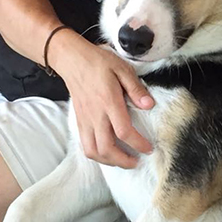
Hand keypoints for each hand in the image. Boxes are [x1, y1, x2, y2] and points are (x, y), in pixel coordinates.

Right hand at [49, 30, 153, 167]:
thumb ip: (136, 89)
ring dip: (109, 161)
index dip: (138, 144)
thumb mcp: (122, 69)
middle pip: (106, 148)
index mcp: (108, 102)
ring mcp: (85, 120)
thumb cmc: (98, 62)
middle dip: (123, 161)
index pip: (123, 131)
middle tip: (136, 161)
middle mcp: (95, 115)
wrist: (72, 60)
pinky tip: (107, 153)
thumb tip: (149, 105)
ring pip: (93, 151)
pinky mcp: (79, 122)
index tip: (148, 148)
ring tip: (122, 161)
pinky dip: (96, 154)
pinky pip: (85, 145)